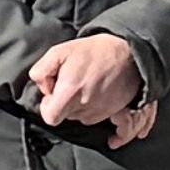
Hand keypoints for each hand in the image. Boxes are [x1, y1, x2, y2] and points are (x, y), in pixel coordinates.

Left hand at [25, 32, 149, 138]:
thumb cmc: (93, 51)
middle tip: (71, 82)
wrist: (128, 52)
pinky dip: (91, 106)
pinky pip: (93, 115)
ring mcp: (101, 110)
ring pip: (79, 116)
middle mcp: (86, 105)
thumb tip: (43, 89)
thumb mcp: (59, 52)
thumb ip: (41, 72)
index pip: (50, 117)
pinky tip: (94, 89)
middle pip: (64, 116)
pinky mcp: (113, 111)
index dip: (47, 107)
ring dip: (77, 104)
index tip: (52, 94)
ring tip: (85, 83)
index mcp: (70, 91)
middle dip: (63, 102)